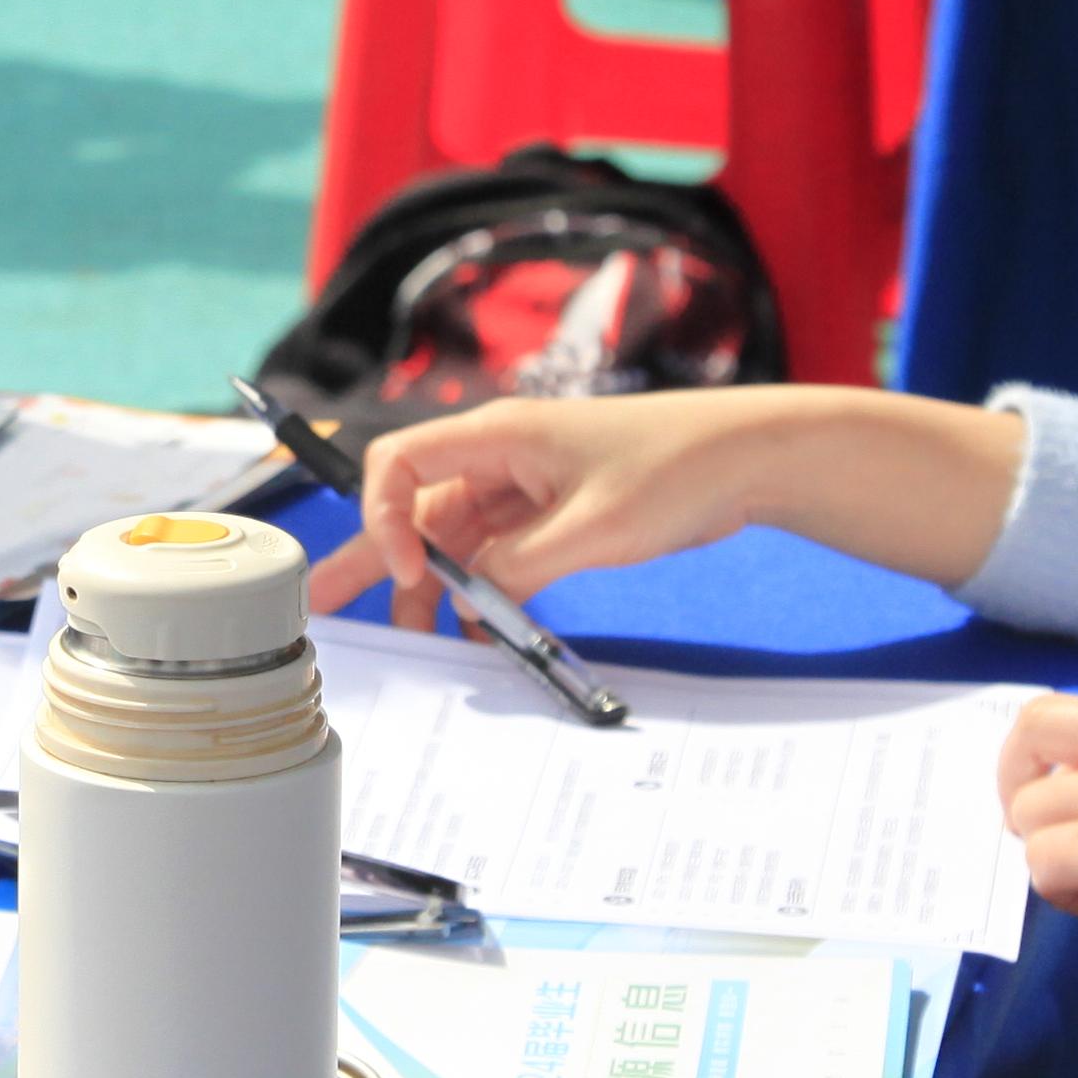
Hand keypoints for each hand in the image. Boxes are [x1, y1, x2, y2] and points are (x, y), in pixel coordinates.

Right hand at [302, 393, 787, 636]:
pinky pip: (499, 552)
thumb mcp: (592, 528)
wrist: (750, 457)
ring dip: (438, 588)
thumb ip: (520, 567)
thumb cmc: (677, 467)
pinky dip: (484, 589)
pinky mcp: (555, 511)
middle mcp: (502, 456)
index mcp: (500, 435)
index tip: (415, 571)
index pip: (402, 464)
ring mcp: (527, 485)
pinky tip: (479, 630)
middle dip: (374, 557)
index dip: (386, 518)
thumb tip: (471, 603)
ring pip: (457, 538)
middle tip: (327, 604)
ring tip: (419, 642)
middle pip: (417, 507)